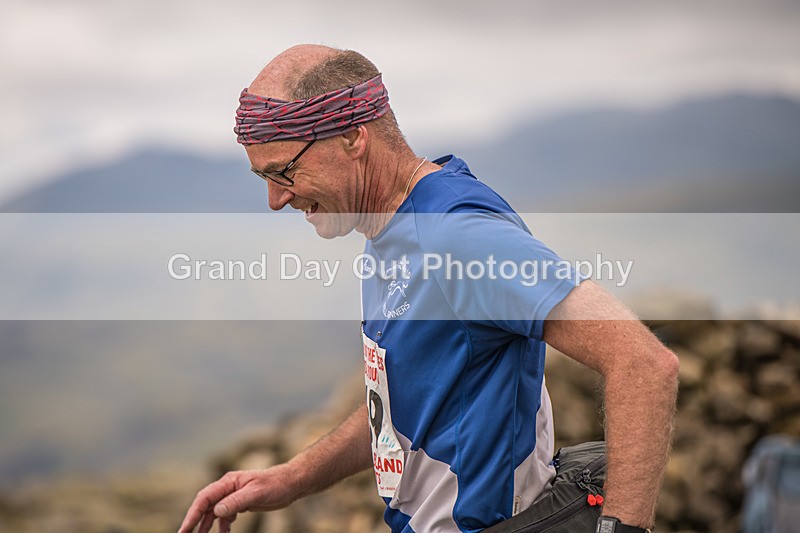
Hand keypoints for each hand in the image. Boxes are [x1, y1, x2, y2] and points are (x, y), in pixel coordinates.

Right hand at [177, 464, 300, 532]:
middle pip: (205, 505)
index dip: (192, 514)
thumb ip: (236, 501)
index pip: (204, 498)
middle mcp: (228, 487)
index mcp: (228, 482)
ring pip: (214, 512)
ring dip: (207, 525)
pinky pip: (226, 515)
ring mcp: (233, 495)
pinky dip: (223, 525)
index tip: (184, 529)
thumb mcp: (256, 493)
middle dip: (194, 521)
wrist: (291, 483)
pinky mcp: (240, 502)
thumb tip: (217, 511)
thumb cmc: (275, 484)